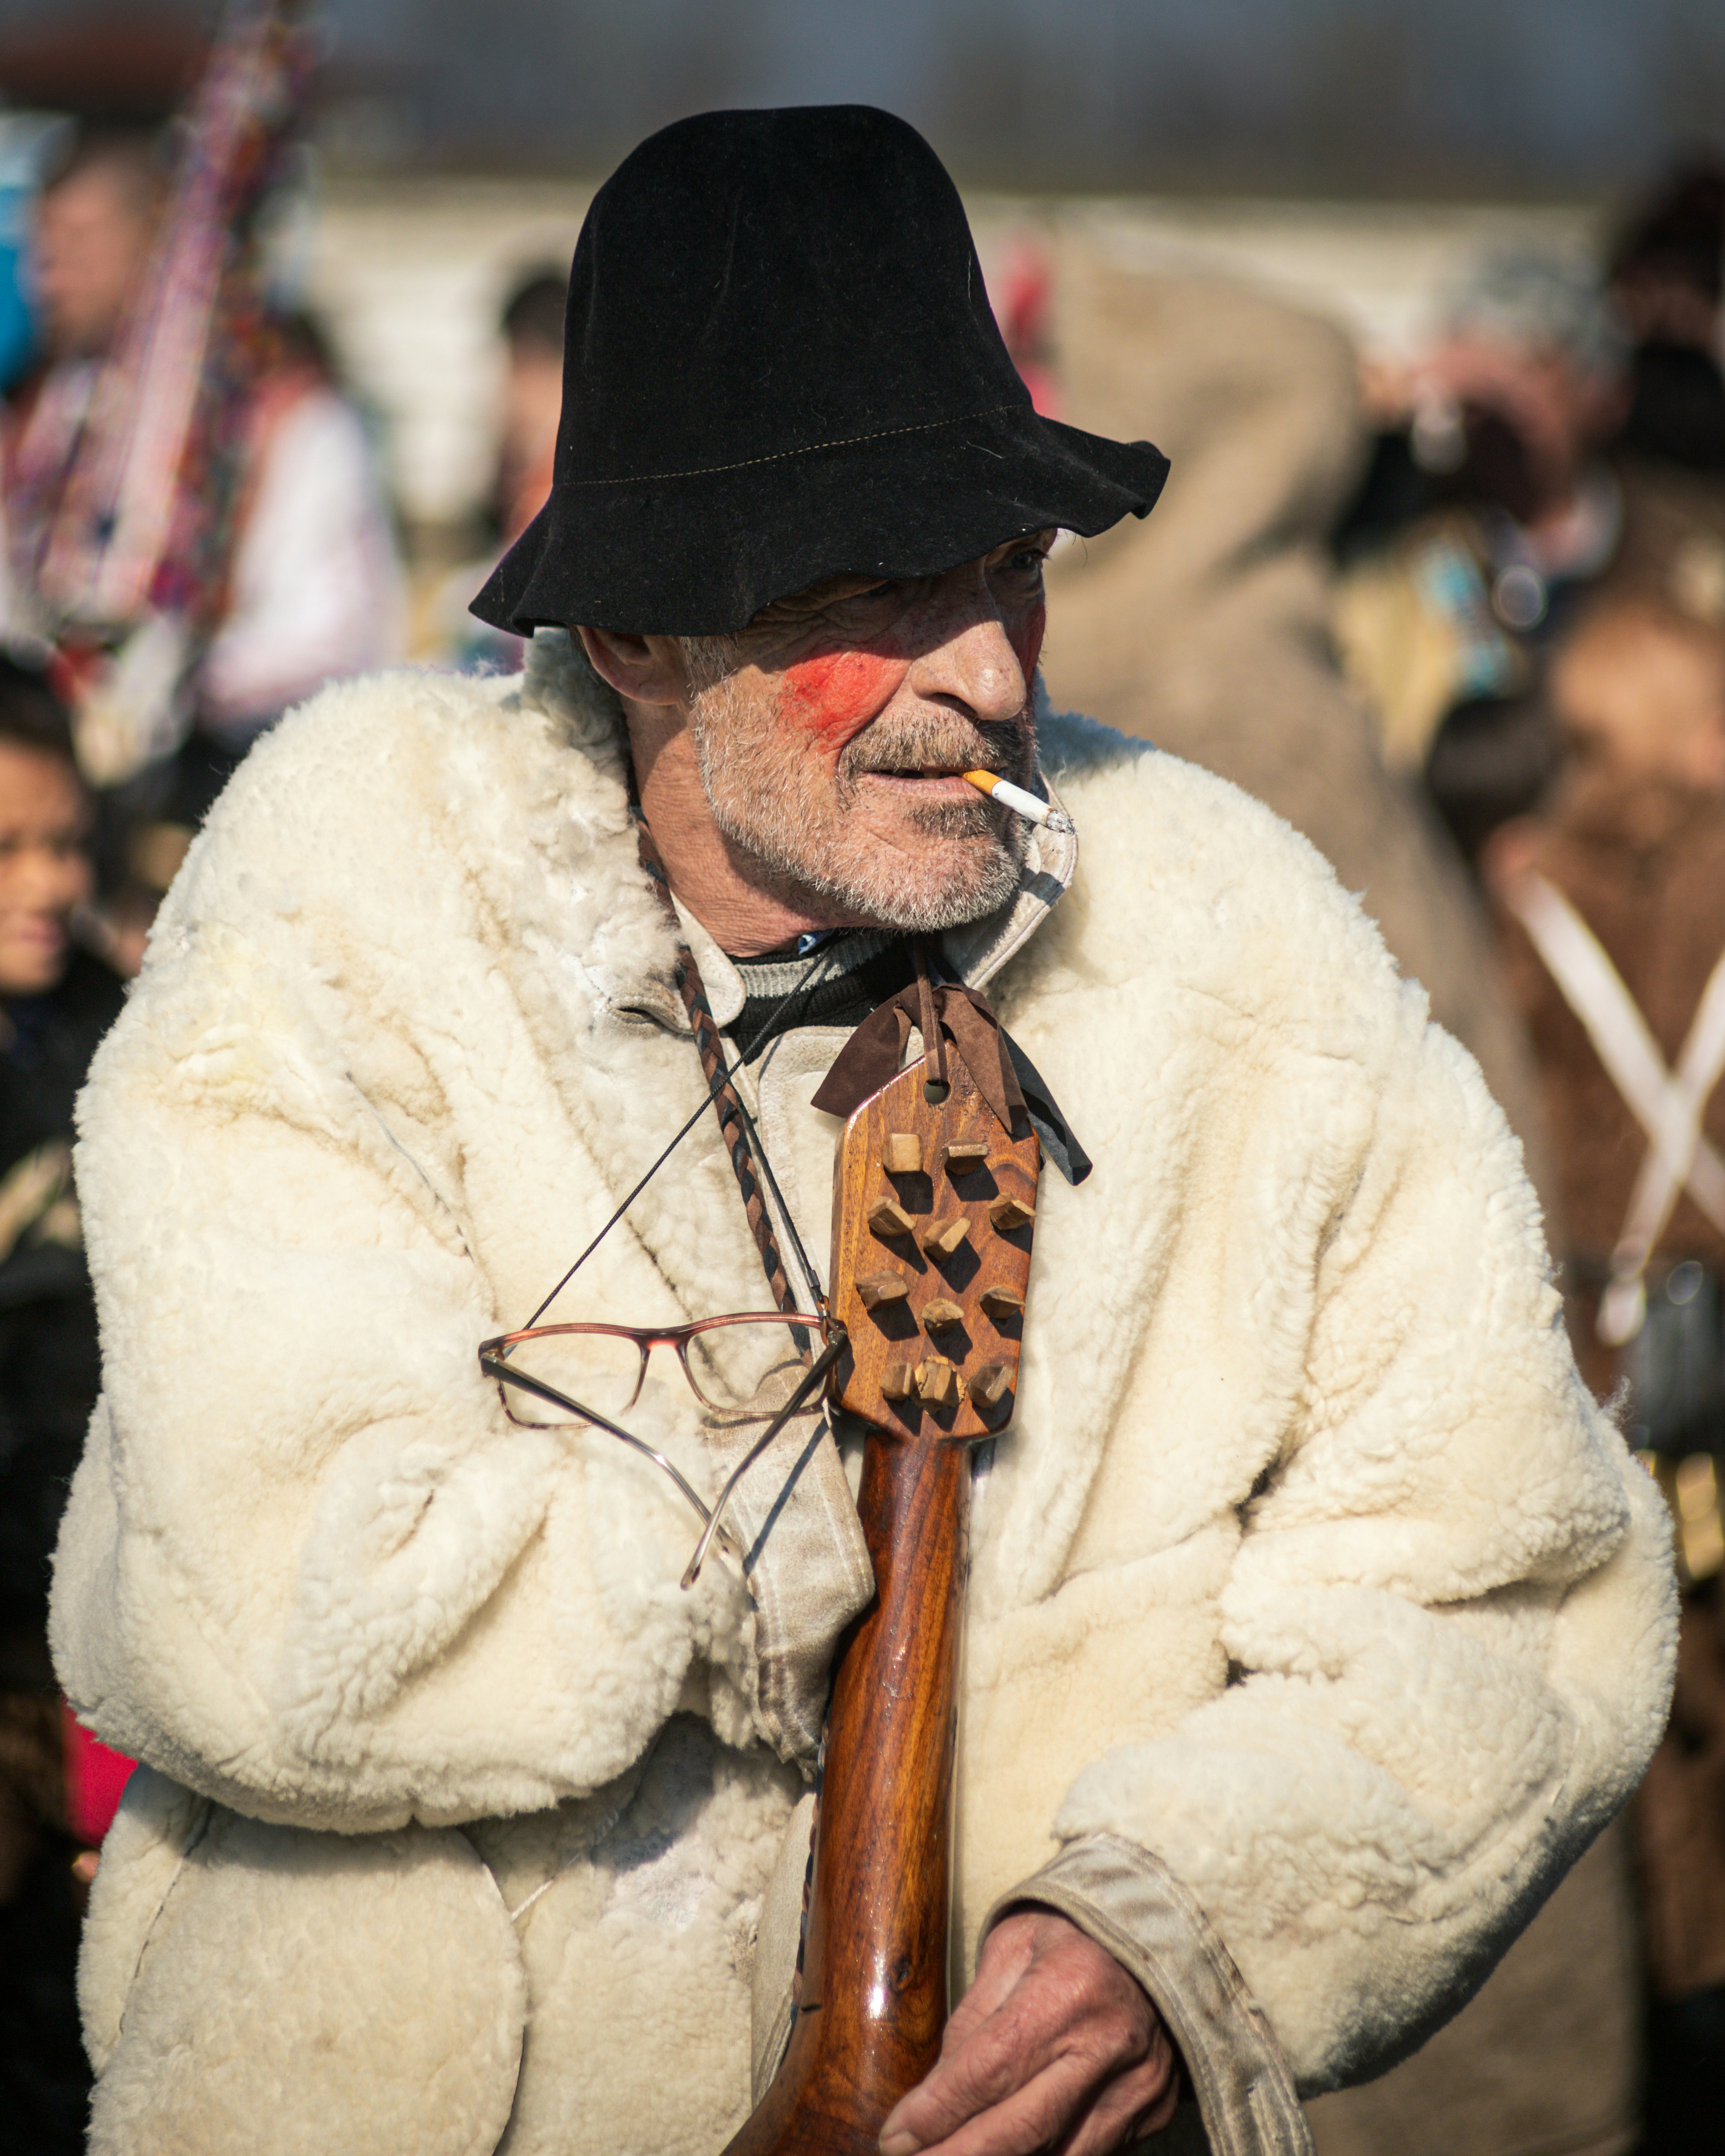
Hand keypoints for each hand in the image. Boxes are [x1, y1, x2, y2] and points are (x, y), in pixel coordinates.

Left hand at [878, 1906, 1177, 2155]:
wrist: (1167, 1929)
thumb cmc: (1076, 1930)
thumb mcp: (1013, 1946)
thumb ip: (975, 2016)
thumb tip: (935, 2090)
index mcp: (1068, 1990)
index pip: (988, 2071)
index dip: (935, 2113)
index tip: (893, 2139)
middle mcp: (1108, 2046)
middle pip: (1021, 2131)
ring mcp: (1140, 2087)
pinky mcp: (1156, 2111)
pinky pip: (1091, 2154)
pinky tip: (1008, 2154)